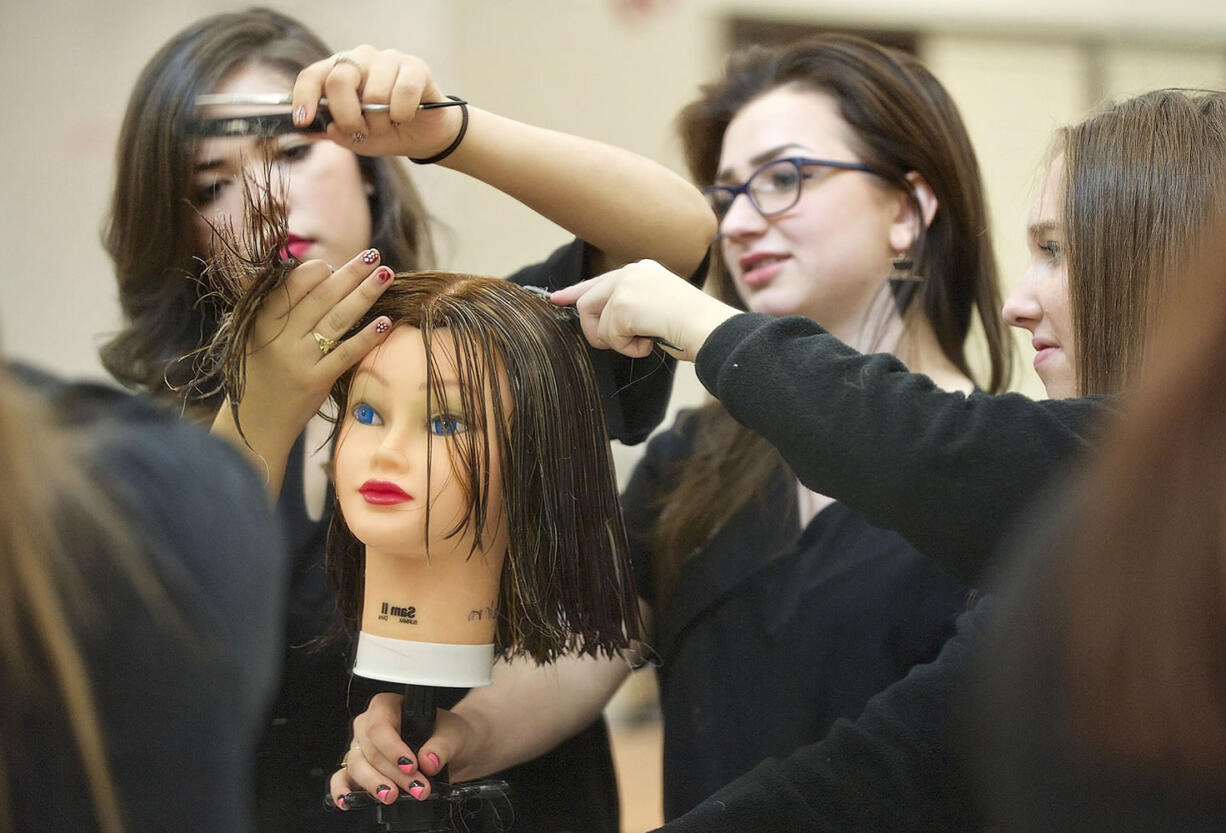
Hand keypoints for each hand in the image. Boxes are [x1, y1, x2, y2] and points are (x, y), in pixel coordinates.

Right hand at [211, 249, 392, 492]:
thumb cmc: (259, 372)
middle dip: (350, 273)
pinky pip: (346, 354)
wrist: (254, 422)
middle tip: (373, 254)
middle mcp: (279, 337)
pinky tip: (386, 322)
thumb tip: (317, 272)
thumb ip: (278, 307)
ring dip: (365, 294)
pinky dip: (366, 337)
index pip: (293, 285)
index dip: (317, 272)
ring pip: (337, 320)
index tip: (334, 263)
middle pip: (322, 297)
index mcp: (261, 320)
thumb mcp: (255, 335)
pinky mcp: (316, 382)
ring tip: (386, 274)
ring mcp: (299, 360)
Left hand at [291, 46, 462, 159]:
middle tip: (359, 132)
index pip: (313, 75)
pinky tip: (406, 117)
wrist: (425, 136)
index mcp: (341, 72)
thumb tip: (320, 129)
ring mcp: (389, 59)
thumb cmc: (388, 131)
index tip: (304, 120)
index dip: (304, 97)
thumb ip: (336, 133)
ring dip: (380, 121)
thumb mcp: (356, 139)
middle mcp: (361, 59)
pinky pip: (403, 93)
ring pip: (374, 92)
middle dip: (347, 116)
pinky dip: (403, 113)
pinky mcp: (416, 67)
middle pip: (339, 79)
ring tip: (389, 125)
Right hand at [329, 693, 477, 806]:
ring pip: (356, 765)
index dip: (393, 749)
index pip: (380, 726)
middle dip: (392, 773)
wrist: (451, 749)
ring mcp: (361, 747)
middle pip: (369, 749)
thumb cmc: (447, 733)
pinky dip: (343, 790)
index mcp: (388, 706)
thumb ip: (441, 746)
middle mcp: (369, 725)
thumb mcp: (452, 734)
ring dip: (374, 784)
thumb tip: (428, 760)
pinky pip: (342, 778)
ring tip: (393, 796)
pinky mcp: (359, 769)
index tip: (411, 765)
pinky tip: (349, 801)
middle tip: (415, 787)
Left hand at [551, 259, 738, 360]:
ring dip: (616, 341)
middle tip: (616, 344)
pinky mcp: (622, 305)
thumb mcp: (658, 307)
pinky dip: (627, 348)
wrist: (708, 328)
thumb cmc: (692, 326)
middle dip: (594, 330)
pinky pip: (608, 336)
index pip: (599, 281)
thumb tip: (604, 324)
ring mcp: (625, 286)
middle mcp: (631, 272)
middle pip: (587, 302)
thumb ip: (631, 308)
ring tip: (643, 340)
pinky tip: (649, 342)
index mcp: (641, 270)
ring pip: (595, 322)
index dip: (576, 291)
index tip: (558, 299)